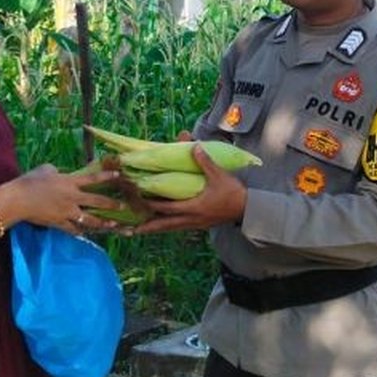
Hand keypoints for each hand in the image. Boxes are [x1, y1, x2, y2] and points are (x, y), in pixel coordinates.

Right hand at [0, 164, 123, 234]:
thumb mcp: (45, 170)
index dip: (107, 177)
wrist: (16, 200)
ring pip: (89, 219)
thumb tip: (60, 172)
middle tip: (123, 206)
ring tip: (114, 224)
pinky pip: (73, 229)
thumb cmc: (29, 181)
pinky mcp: (59, 223)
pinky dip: (79, 231)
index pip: (93, 179)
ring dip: (103, 222)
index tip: (119, 177)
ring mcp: (67, 212)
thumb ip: (57, 171)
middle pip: (97, 201)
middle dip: (112, 204)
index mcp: (69, 182)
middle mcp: (72, 197)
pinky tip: (86, 234)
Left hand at [131, 144, 246, 233]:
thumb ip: (205, 161)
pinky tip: (163, 226)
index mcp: (193, 207)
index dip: (149, 204)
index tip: (136, 200)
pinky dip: (167, 227)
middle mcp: (191, 219)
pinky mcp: (200, 225)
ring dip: (155, 229)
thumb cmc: (233, 193)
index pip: (165, 207)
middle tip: (129, 228)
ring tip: (140, 231)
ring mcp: (195, 224)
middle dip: (147, 226)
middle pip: (163, 225)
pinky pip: (179, 227)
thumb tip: (193, 146)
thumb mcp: (219, 175)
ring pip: (170, 229)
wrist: (248, 209)